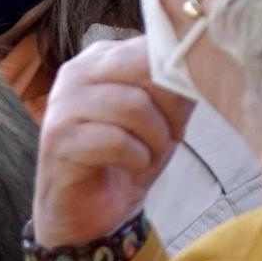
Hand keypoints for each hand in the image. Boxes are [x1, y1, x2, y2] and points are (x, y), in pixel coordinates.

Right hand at [33, 38, 193, 250]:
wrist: (87, 213)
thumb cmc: (125, 160)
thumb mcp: (162, 117)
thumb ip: (176, 87)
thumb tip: (202, 64)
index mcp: (101, 58)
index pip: (152, 46)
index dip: (180, 79)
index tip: (183, 113)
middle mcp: (77, 73)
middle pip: (144, 69)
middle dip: (170, 108)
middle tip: (172, 137)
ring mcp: (63, 105)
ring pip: (133, 106)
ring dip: (155, 139)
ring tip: (150, 156)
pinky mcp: (59, 139)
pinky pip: (116, 140)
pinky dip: (137, 159)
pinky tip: (132, 167)